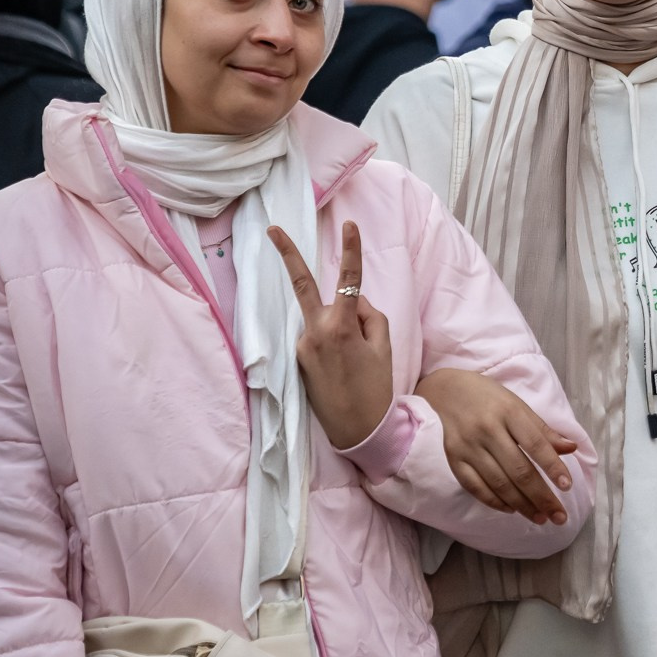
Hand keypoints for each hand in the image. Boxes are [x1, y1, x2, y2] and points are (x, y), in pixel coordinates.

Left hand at [270, 219, 394, 451]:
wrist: (358, 430)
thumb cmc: (376, 388)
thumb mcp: (384, 347)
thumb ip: (370, 316)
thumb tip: (354, 302)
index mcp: (341, 326)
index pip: (348, 280)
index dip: (351, 250)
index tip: (349, 225)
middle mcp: (315, 331)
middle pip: (302, 284)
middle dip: (287, 254)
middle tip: (272, 229)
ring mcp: (302, 345)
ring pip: (322, 316)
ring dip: (339, 324)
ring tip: (357, 359)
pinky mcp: (298, 359)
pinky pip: (319, 336)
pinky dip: (334, 341)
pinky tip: (344, 366)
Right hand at [417, 367, 578, 522]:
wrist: (447, 391)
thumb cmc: (490, 398)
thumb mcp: (518, 406)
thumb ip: (543, 430)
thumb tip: (571, 449)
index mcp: (509, 411)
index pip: (535, 444)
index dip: (553, 466)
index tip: (567, 487)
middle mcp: (487, 430)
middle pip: (518, 470)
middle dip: (541, 497)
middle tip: (559, 517)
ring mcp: (468, 446)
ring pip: (499, 483)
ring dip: (522, 504)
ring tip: (539, 517)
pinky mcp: (453, 459)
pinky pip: (475, 487)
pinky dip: (495, 501)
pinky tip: (512, 509)